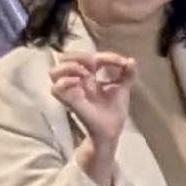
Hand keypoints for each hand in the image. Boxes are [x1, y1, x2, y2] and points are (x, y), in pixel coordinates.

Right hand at [46, 46, 133, 178]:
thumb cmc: (114, 109)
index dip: (105, 56)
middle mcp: (78, 80)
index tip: (121, 63)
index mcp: (90, 75)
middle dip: (79, 56)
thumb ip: (128, 73)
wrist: (113, 129)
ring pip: (54, 72)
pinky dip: (65, 83)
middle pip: (65, 58)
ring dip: (69, 68)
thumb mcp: (123, 88)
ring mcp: (72, 91)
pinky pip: (56, 89)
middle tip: (94, 63)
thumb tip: (131, 60)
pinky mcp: (70, 102)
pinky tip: (79, 83)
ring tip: (84, 73)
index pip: (89, 56)